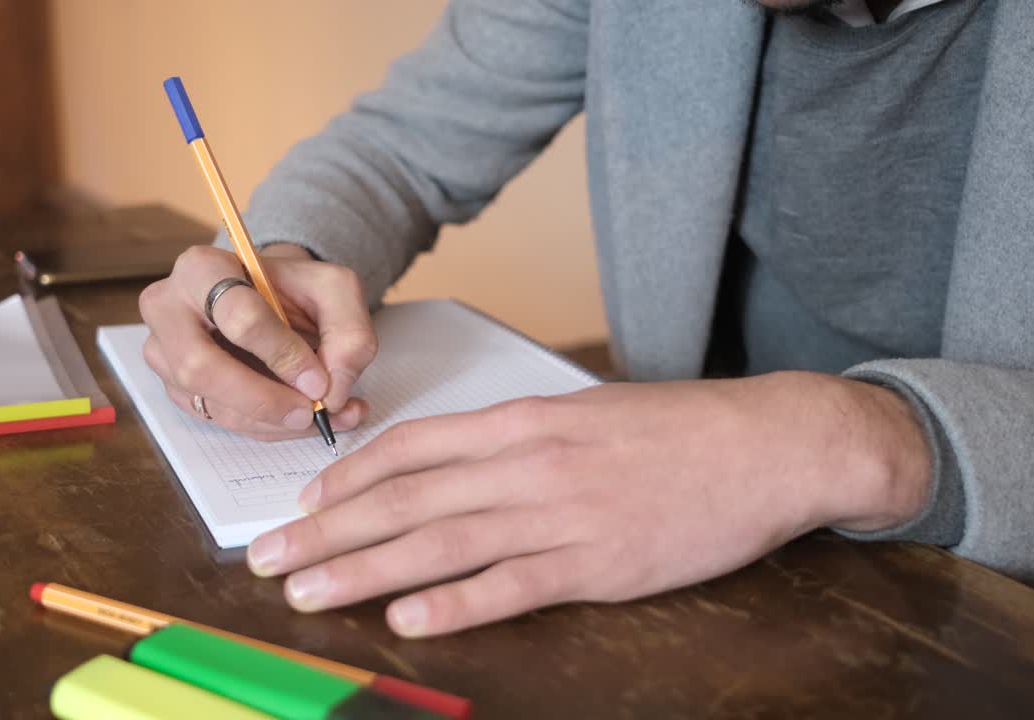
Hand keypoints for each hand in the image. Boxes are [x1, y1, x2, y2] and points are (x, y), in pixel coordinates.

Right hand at [139, 243, 376, 439]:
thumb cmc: (296, 289)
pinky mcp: (177, 389)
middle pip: (200, 367)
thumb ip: (348, 333)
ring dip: (272, 421)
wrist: (272, 298)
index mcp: (202, 268)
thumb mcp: (336, 290)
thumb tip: (332, 391)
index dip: (283, 354)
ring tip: (323, 418)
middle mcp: (168, 309)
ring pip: (211, 404)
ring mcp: (164, 353)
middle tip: (311, 411)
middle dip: (264, 399)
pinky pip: (220, 421)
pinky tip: (300, 420)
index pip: (237, 317)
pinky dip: (267, 428)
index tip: (319, 379)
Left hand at [246, 371, 931, 635]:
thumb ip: (518, 438)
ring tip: (307, 591)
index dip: (349, 475)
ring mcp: (560, 514)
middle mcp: (527, 463)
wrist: (766, 445)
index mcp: (523, 421)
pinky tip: (407, 618)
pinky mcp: (597, 563)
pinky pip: (511, 586)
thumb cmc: (676, 430)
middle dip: (326, 528)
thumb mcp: (586, 413)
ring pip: (439, 542)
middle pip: (405, 497)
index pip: (412, 445)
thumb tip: (455, 462)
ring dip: (363, 569)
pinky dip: (454, 604)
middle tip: (267, 556)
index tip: (306, 499)